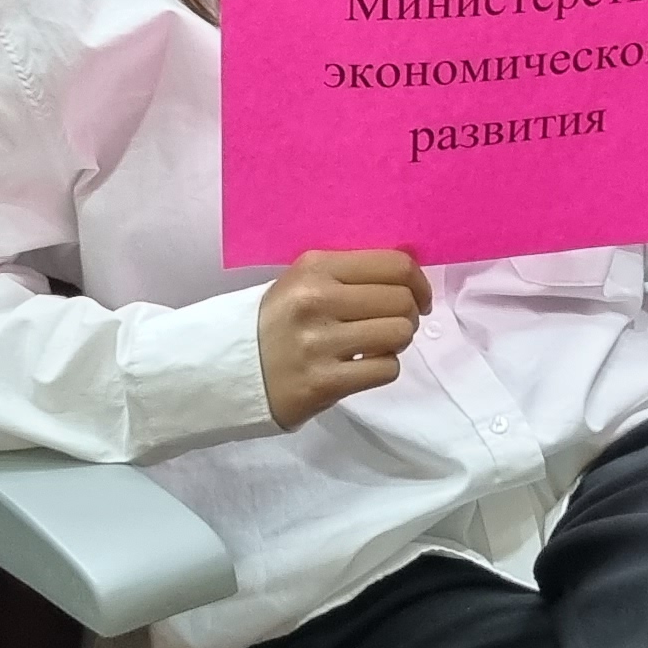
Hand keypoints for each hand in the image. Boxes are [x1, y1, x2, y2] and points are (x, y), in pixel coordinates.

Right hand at [257, 248, 427, 429]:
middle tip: (392, 326)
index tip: (418, 298)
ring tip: (376, 347)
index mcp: (315, 268)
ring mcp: (319, 342)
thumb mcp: (302, 283)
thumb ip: (350, 276)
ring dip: (397, 343)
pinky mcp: (323, 382)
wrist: (227, 370)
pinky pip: (386, 369)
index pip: (395, 265)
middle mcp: (317, 300)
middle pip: (402, 300)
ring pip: (399, 334)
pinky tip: (360, 367)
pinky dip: (382, 369)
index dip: (419, 283)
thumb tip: (410, 280)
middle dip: (408, 315)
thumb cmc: (275, 323)